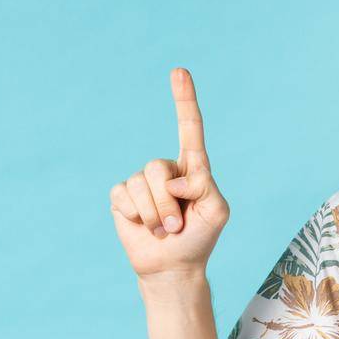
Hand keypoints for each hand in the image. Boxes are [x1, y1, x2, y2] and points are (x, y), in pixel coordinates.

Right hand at [109, 66, 230, 279]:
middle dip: (166, 204)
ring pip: (140, 185)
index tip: (179, 71)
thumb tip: (172, 179)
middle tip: (177, 226)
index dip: (184, 100)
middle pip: (157, 167)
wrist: (173, 266)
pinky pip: (123, 197)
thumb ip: (203, 186)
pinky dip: (135, 217)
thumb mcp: (217, 211)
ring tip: (164, 230)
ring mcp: (142, 182)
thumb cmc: (199, 238)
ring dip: (154, 215)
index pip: (189, 129)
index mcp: (193, 168)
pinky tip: (143, 227)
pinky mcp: (122, 197)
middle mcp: (166, 170)